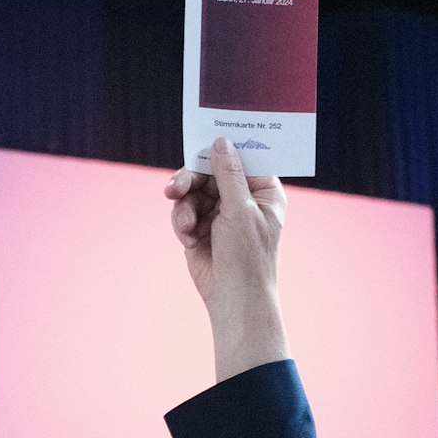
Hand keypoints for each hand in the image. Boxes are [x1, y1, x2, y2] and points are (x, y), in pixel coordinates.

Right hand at [164, 136, 289, 377]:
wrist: (232, 297)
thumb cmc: (247, 255)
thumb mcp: (239, 208)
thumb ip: (228, 173)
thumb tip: (220, 142)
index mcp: (262, 191)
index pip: (241, 158)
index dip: (222, 149)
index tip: (202, 140)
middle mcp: (241, 198)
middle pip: (210, 172)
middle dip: (191, 180)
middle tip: (175, 188)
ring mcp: (220, 213)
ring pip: (192, 191)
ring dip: (185, 206)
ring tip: (185, 222)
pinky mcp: (200, 228)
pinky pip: (184, 211)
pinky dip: (182, 222)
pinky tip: (188, 237)